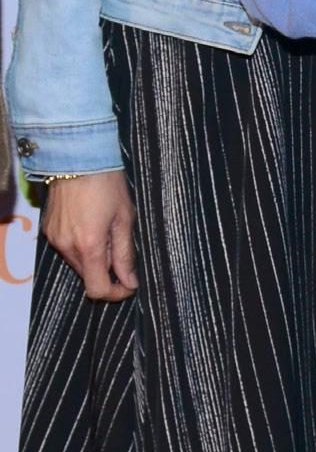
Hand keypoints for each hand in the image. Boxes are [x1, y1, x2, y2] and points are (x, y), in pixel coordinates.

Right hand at [41, 171, 136, 299]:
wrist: (78, 158)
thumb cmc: (108, 185)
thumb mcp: (125, 219)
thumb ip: (125, 254)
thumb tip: (130, 282)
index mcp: (89, 246)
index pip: (97, 289)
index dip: (115, 293)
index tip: (130, 285)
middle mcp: (67, 246)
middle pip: (88, 277)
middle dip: (107, 272)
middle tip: (122, 249)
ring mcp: (54, 238)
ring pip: (77, 264)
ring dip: (94, 258)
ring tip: (107, 231)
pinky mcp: (48, 230)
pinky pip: (67, 249)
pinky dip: (81, 246)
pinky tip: (91, 225)